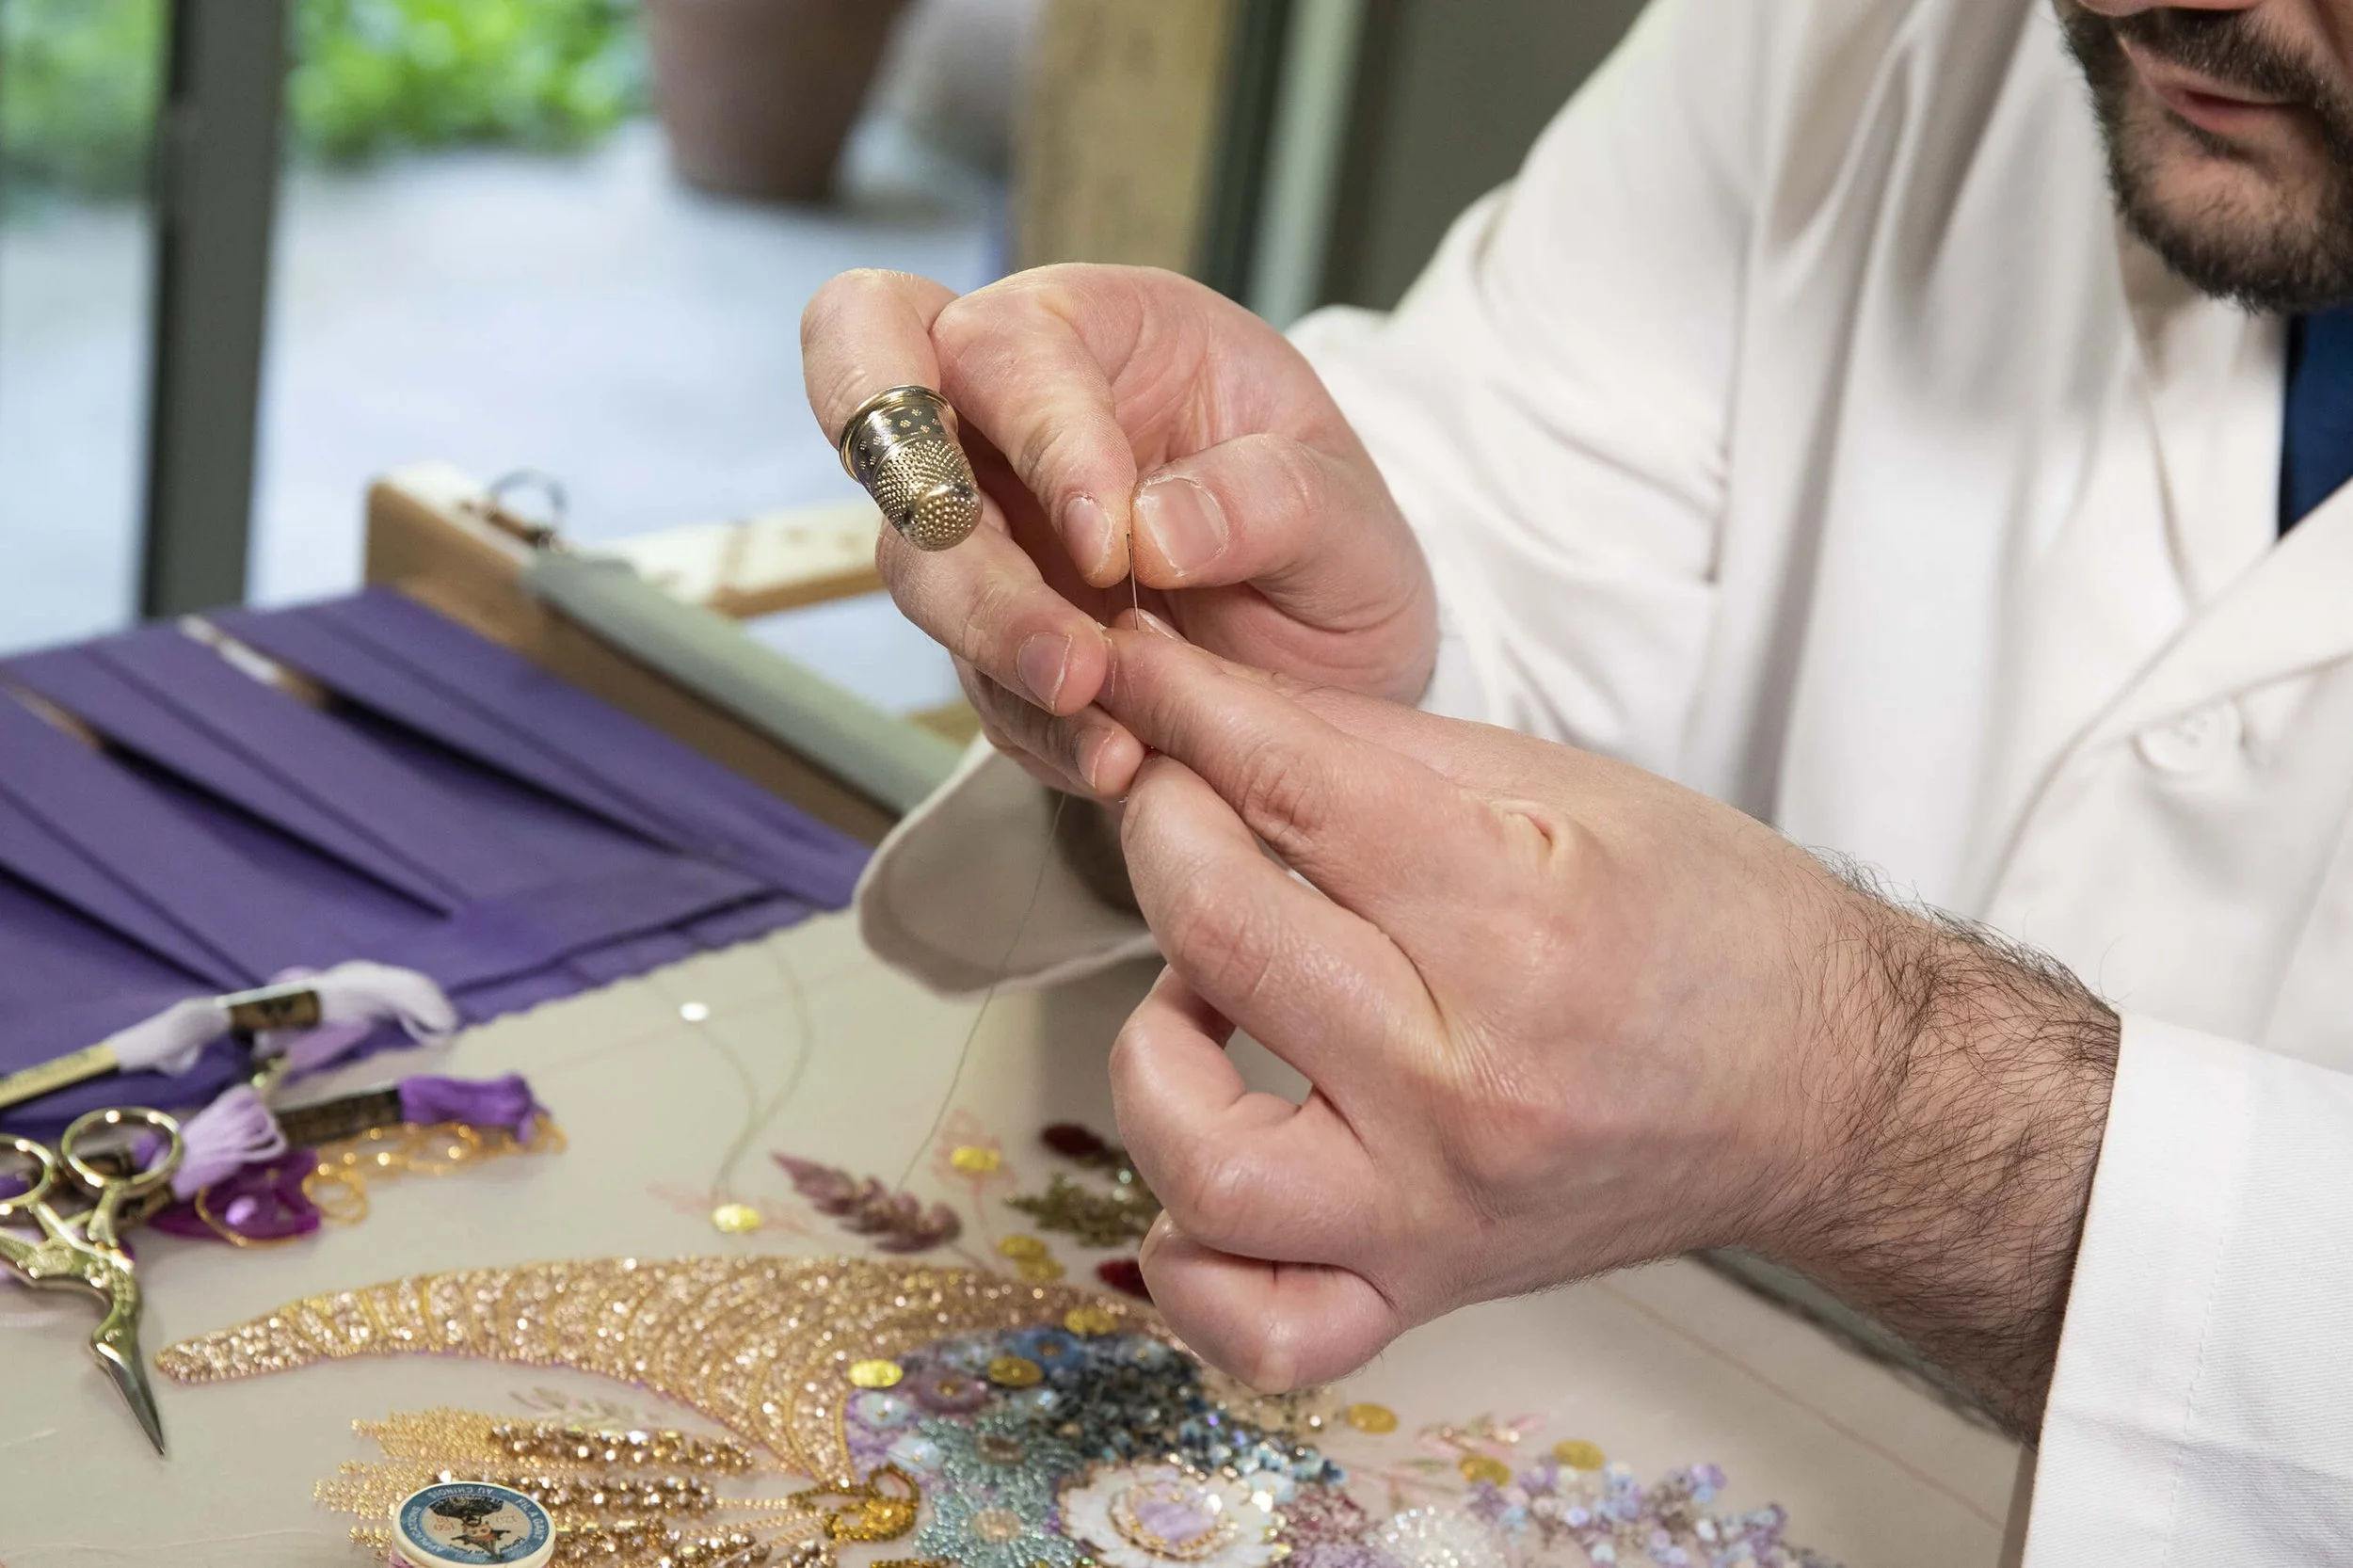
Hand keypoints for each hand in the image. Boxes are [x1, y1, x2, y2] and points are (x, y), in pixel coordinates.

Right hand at [801, 265, 1435, 798]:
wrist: (1338, 664)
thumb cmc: (1334, 539)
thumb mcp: (1350, 510)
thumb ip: (1271, 497)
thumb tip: (1149, 528)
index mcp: (1097, 332)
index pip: (1001, 343)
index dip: (1039, 435)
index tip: (1110, 542)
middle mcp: (1009, 419)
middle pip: (877, 409)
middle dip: (926, 509)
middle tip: (1022, 590)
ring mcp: (986, 533)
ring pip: (916, 563)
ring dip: (995, 638)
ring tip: (1099, 706)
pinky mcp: (991, 642)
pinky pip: (976, 681)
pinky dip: (1039, 726)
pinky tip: (1117, 757)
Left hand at [1095, 619, 2118, 1434]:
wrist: (1832, 1094)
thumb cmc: (1715, 929)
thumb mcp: (1567, 790)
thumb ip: (1370, 747)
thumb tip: (1208, 701)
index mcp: (1517, 932)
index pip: (1289, 796)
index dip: (1188, 713)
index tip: (1137, 672)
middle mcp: (1467, 1088)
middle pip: (1220, 938)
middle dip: (1161, 828)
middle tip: (1174, 797)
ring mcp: (1438, 1210)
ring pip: (1204, 1164)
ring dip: (1152, 1054)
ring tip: (1200, 1001)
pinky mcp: (1427, 1286)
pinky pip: (1258, 1328)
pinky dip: (1191, 1263)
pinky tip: (1206, 1176)